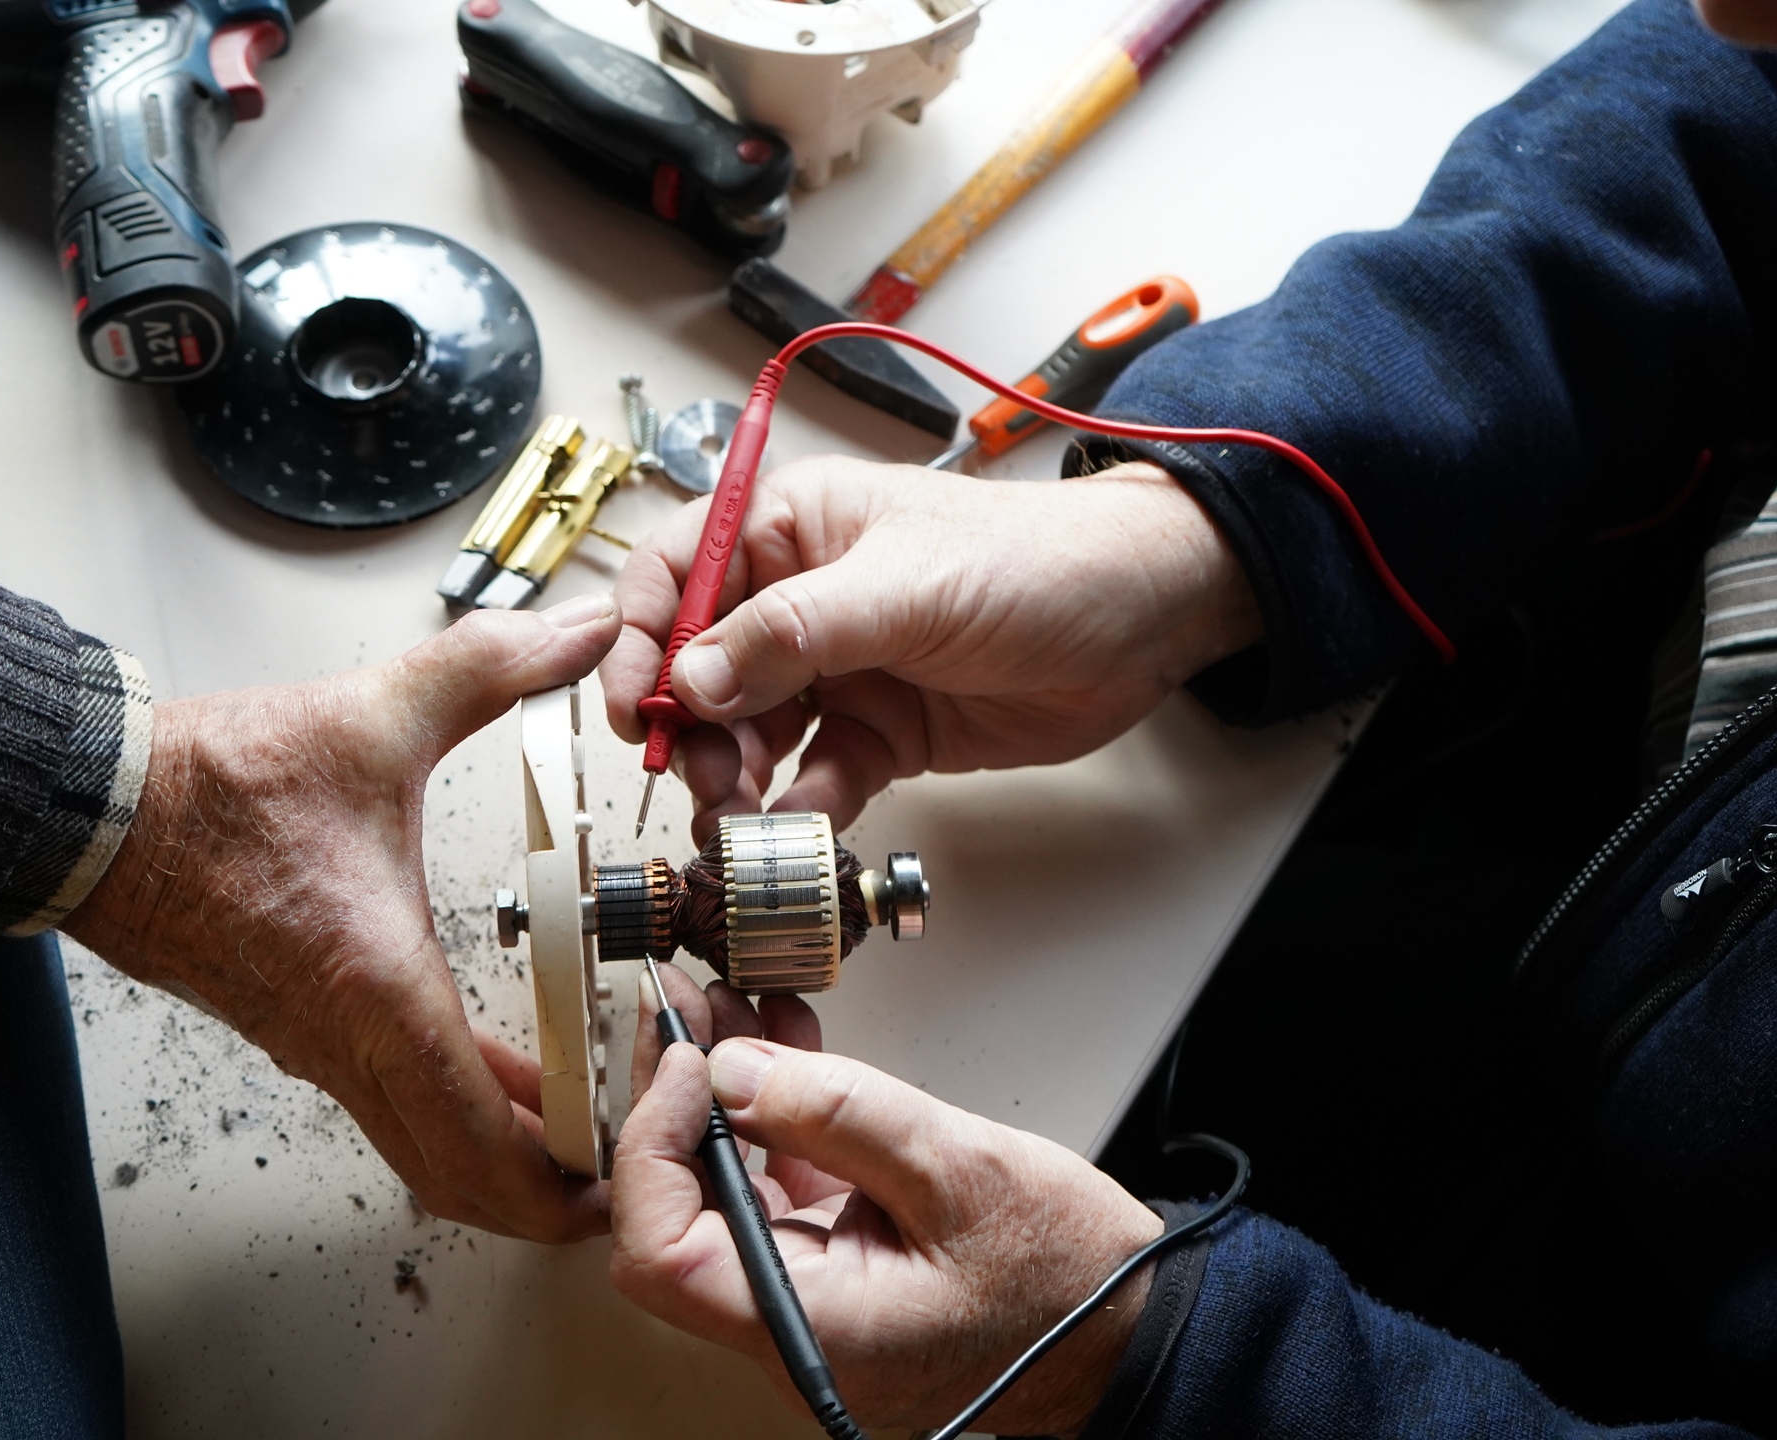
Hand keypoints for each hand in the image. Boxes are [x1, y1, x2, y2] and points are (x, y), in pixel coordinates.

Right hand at [62, 595, 621, 1242]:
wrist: (97, 810)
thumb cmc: (213, 786)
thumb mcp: (374, 714)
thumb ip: (491, 667)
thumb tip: (576, 631)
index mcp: (378, 989)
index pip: (484, 1145)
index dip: (567, 1180)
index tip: (633, 1161)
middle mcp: (346, 1042)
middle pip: (462, 1182)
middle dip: (550, 1197)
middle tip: (627, 1168)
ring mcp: (316, 1046)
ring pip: (425, 1148)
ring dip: (505, 1152)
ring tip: (584, 1123)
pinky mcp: (298, 1028)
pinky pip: (394, 1102)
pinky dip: (458, 1108)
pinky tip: (504, 1068)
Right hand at [602, 457, 1259, 840]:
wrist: (1143, 620)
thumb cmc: (1036, 561)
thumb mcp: (902, 587)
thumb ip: (792, 633)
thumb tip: (696, 677)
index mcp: (788, 529)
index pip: (674, 575)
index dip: (638, 639)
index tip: (634, 705)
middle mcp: (798, 599)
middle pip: (699, 669)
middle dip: (689, 727)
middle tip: (699, 775)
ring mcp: (836, 669)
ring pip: (747, 734)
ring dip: (734, 778)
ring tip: (740, 814)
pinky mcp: (876, 732)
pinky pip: (811, 777)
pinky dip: (797, 808)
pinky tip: (800, 825)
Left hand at [611, 1012, 1164, 1435]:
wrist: (1130, 1323)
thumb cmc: (1069, 1274)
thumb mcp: (957, 1167)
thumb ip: (836, 1114)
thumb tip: (733, 1071)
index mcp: (814, 1327)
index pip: (663, 1250)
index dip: (654, 1144)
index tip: (687, 1064)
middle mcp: (794, 1331)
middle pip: (679, 1217)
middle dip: (676, 1101)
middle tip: (684, 1011)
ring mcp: (809, 1306)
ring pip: (722, 1198)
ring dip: (722, 1098)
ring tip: (730, 1011)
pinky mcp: (832, 1275)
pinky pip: (774, 1197)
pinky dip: (772, 1121)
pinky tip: (781, 1053)